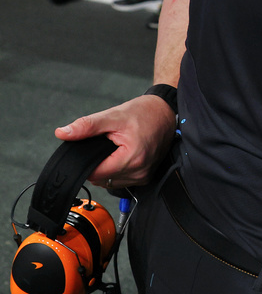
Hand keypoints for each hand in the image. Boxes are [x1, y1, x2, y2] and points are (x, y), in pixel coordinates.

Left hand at [54, 95, 176, 187]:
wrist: (165, 112)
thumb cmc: (144, 113)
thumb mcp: (112, 116)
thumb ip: (86, 126)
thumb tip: (63, 133)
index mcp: (132, 158)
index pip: (95, 173)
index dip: (87, 161)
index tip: (92, 147)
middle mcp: (140, 171)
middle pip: (102, 179)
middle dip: (98, 163)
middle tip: (106, 144)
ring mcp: (144, 175)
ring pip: (110, 181)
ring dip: (107, 168)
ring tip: (115, 148)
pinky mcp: (146, 176)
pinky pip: (122, 179)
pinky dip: (117, 169)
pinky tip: (121, 155)